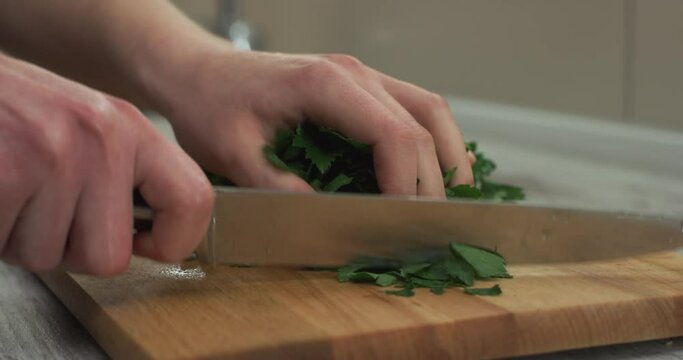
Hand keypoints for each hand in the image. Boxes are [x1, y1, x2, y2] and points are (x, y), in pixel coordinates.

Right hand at [0, 55, 212, 274]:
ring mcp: (53, 157)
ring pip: (49, 258)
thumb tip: (154, 233)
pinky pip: (6, 247)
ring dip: (23, 239)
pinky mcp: (8, 173)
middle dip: (70, 249)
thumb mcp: (84, 122)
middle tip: (44, 211)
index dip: (174, 241)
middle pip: (110, 256)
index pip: (193, 199)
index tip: (148, 246)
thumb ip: (123, 171)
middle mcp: (100, 140)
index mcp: (126, 127)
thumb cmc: (11, 107)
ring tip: (12, 192)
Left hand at [150, 49, 474, 197]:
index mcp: (325, 85)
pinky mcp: (359, 86)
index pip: (393, 134)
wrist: (200, 73)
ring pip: (430, 109)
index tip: (403, 221)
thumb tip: (324, 217)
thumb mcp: (233, 153)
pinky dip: (431, 140)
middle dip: (433, 179)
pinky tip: (430, 169)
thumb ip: (277, 185)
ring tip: (451, 197)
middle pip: (422, 124)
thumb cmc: (211, 106)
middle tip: (430, 223)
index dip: (407, 182)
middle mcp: (354, 74)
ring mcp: (361, 75)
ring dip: (447, 153)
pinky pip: (413, 107)